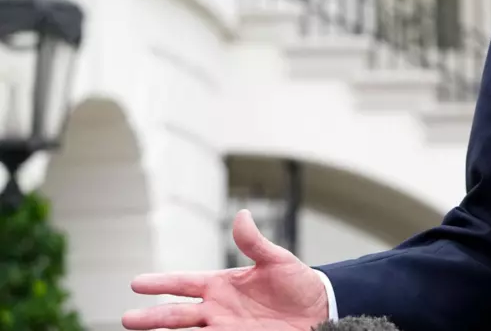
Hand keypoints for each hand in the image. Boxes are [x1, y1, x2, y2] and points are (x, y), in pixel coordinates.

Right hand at [122, 209, 328, 329]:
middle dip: (152, 317)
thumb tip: (241, 215)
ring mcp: (225, 328)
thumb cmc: (297, 283)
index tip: (136, 283)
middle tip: (127, 319)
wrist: (320, 309)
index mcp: (222, 284)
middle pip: (177, 314)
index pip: (184, 283)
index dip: (161, 282)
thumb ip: (255, 243)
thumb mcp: (277, 260)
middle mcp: (217, 309)